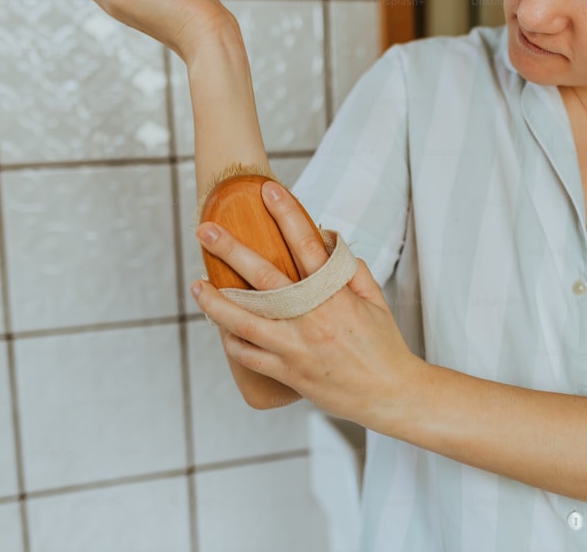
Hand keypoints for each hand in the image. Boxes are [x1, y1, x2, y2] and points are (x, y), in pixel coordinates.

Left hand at [189, 181, 424, 426]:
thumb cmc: (384, 347)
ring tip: (196, 284)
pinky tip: (221, 328)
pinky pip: (249, 356)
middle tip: (205, 230)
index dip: (287, 215)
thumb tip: (328, 242)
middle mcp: (312, 319)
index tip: (268, 191)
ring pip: (244, 321)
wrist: (390, 395)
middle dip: (231, 250)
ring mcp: (296, 348)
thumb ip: (351, 270)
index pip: (306, 245)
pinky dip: (232, 340)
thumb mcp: (376, 302)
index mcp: (335, 296)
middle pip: (264, 278)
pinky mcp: (288, 373)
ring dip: (215, 302)